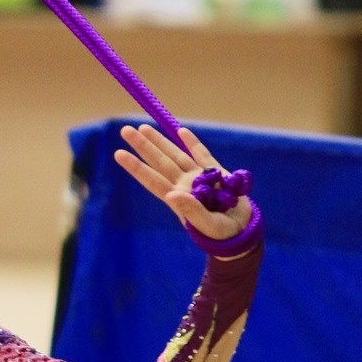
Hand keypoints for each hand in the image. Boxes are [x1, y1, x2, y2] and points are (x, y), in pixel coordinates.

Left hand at [115, 124, 252, 240]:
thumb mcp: (208, 225)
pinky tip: (181, 131)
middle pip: (160, 162)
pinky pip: (201, 154)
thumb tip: (171, 195)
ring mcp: (198, 177)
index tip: (119, 153)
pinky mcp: (215, 172)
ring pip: (175, 155)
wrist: (242, 229)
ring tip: (143, 128)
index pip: (152, 180)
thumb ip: (191, 211)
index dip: (136, 167)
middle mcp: (184, 185)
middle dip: (143, 146)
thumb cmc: (222, 233)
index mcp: (179, 198)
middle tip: (125, 130)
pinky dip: (192, 142)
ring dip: (160, 141)